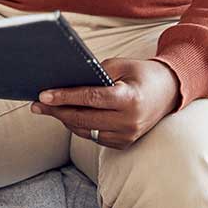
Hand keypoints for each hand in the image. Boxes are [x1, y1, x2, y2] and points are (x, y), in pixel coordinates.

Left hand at [30, 57, 180, 148]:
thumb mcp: (120, 65)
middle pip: (83, 118)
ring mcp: (127, 136)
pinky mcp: (125, 143)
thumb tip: (65, 80)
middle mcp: (129, 122)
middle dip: (57, 111)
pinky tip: (66, 116)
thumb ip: (95, 73)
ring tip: (46, 109)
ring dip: (65, 120)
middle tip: (36, 105)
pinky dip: (79, 126)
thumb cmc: (142, 73)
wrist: (171, 92)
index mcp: (129, 99)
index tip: (42, 95)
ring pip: (86, 131)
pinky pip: (94, 137)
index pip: (89, 99)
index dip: (64, 97)